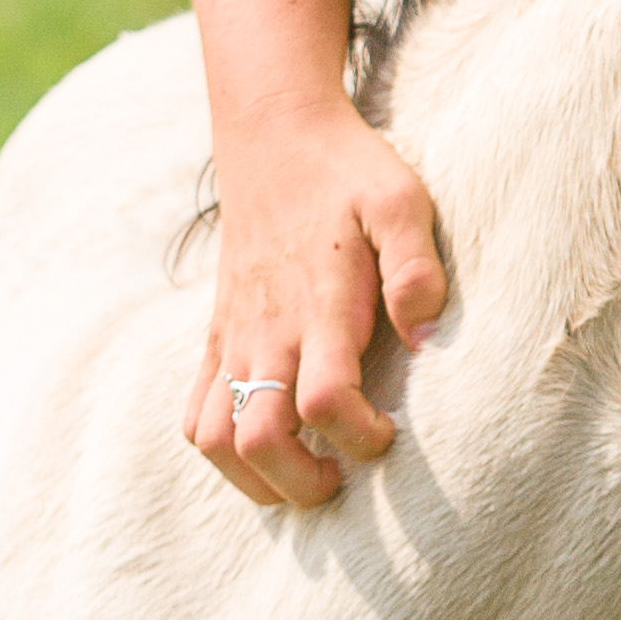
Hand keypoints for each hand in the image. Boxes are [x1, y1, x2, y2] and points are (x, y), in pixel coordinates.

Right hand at [191, 101, 448, 509]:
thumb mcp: (401, 201)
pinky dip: (221, 449)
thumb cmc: (348, 173)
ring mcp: (232, 340)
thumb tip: (427, 335)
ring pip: (215, 442)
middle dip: (304, 482)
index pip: (324, 401)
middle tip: (345, 476)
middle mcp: (266, 332)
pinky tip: (266, 448)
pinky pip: (193, 415)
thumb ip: (417, 266)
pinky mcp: (214, 338)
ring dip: (256, 480)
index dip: (360, 436)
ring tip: (303, 474)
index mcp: (318, 306)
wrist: (274, 136)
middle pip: (259, 441)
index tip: (390, 430)